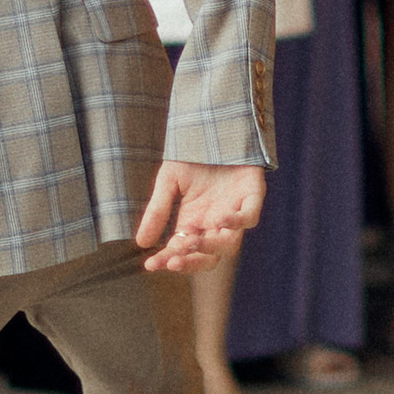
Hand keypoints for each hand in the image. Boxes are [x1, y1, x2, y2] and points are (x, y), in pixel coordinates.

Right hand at [136, 159, 267, 273]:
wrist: (214, 127)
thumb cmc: (191, 156)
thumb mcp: (168, 182)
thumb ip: (157, 211)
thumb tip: (141, 243)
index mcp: (193, 223)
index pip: (181, 250)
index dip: (167, 260)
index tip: (150, 265)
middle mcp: (214, 224)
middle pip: (208, 256)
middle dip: (190, 261)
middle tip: (173, 261)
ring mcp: (235, 212)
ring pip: (228, 245)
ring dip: (210, 247)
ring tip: (190, 242)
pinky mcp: (252, 196)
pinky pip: (249, 217)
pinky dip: (237, 222)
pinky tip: (220, 219)